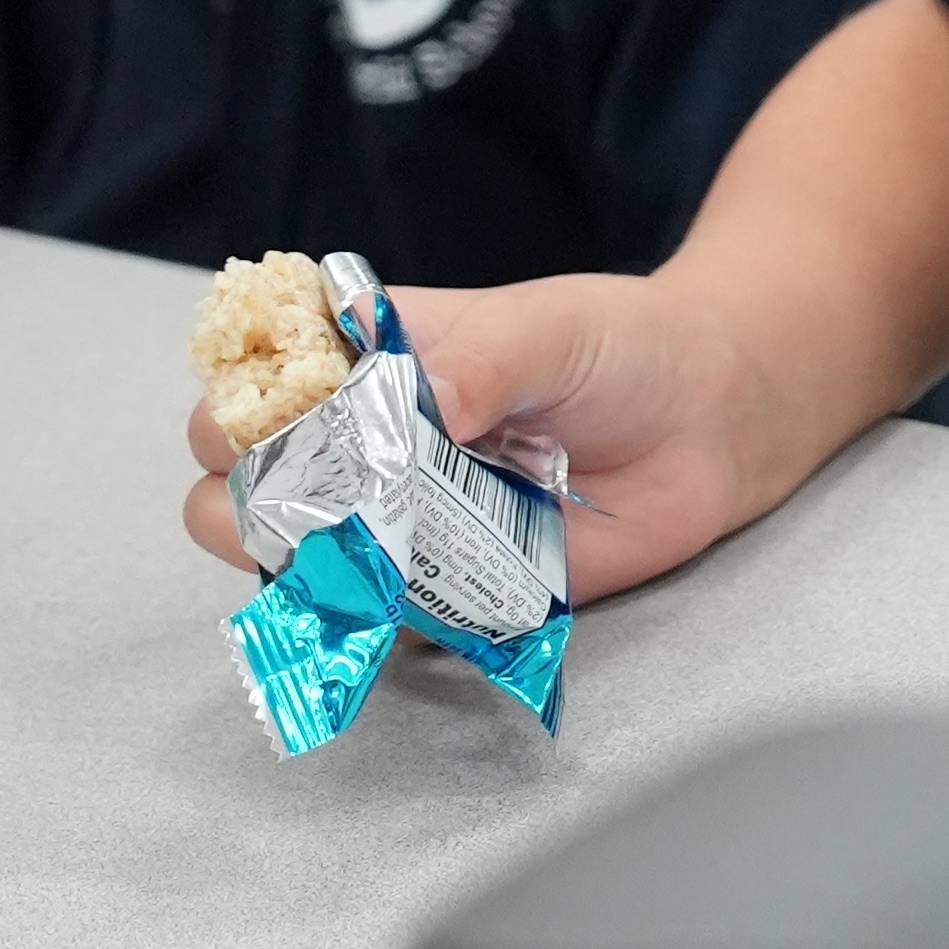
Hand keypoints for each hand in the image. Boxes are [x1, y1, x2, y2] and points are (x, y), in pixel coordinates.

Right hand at [181, 267, 808, 603]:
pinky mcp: (443, 588)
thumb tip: (424, 396)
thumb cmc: (624, 349)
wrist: (712, 420)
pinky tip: (399, 599)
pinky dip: (372, 619)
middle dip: (246, 496)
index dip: (236, 404)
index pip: (247, 383)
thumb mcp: (554, 327)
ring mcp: (394, 521)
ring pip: (287, 560)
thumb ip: (487, 355)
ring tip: (360, 547)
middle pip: (240, 482)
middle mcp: (359, 444)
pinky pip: (376, 620)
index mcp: (363, 360)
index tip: (264, 418)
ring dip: (300, 563)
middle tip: (311, 497)